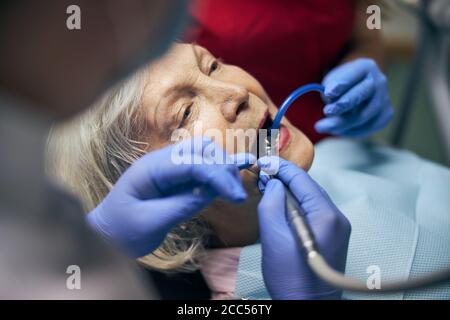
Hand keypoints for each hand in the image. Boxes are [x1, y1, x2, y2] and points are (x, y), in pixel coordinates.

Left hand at [87, 137, 254, 257]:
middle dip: (223, 168)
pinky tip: (244, 162)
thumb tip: (213, 192)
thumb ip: (182, 205)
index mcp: (152, 169)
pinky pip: (202, 167)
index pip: (193, 163)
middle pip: (202, 149)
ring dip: (224, 167)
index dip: (218, 177)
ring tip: (236, 190)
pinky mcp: (178, 178)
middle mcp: (163, 162)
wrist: (107, 235)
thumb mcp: (151, 223)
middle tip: (236, 196)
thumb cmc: (122, 231)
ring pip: (205, 154)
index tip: (237, 197)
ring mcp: (171, 168)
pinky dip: (221, 167)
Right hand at [257, 157, 350, 299]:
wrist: (308, 308)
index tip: (262, 160)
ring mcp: (337, 227)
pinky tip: (281, 205)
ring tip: (268, 186)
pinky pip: (312, 211)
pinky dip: (296, 204)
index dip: (281, 167)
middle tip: (262, 173)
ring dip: (289, 190)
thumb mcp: (274, 239)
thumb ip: (272, 206)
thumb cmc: (290, 278)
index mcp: (326, 215)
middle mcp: (337, 217)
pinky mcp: (332, 236)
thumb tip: (274, 183)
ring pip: (310, 198)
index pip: (302, 179)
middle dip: (285, 177)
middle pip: (308, 187)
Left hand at [315, 58, 393, 137]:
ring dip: (342, 123)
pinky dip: (351, 131)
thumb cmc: (341, 85)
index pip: (355, 74)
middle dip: (343, 105)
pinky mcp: (386, 114)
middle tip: (326, 112)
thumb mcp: (332, 81)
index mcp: (365, 67)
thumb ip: (331, 91)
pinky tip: (338, 130)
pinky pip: (368, 127)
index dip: (341, 84)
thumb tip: (331, 106)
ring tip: (324, 126)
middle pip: (362, 94)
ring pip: (364, 116)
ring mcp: (385, 98)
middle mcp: (379, 81)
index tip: (328, 93)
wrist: (358, 89)